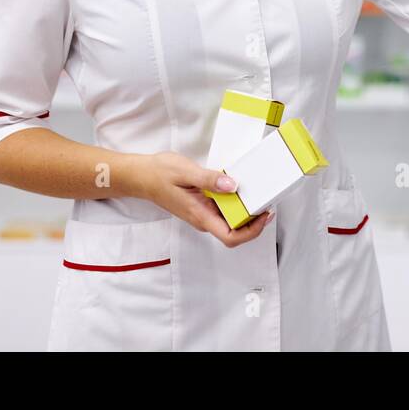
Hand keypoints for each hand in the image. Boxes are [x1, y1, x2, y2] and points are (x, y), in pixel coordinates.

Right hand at [135, 151, 271, 246]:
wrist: (142, 176)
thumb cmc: (159, 174)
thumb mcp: (185, 172)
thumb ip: (209, 179)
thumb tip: (232, 185)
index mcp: (200, 216)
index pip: (231, 237)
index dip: (252, 231)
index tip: (263, 214)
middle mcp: (204, 219)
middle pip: (235, 231)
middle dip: (254, 219)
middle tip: (266, 198)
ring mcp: (203, 213)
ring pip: (230, 220)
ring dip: (246, 209)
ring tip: (258, 190)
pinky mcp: (203, 205)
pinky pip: (224, 209)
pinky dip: (235, 201)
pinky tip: (240, 186)